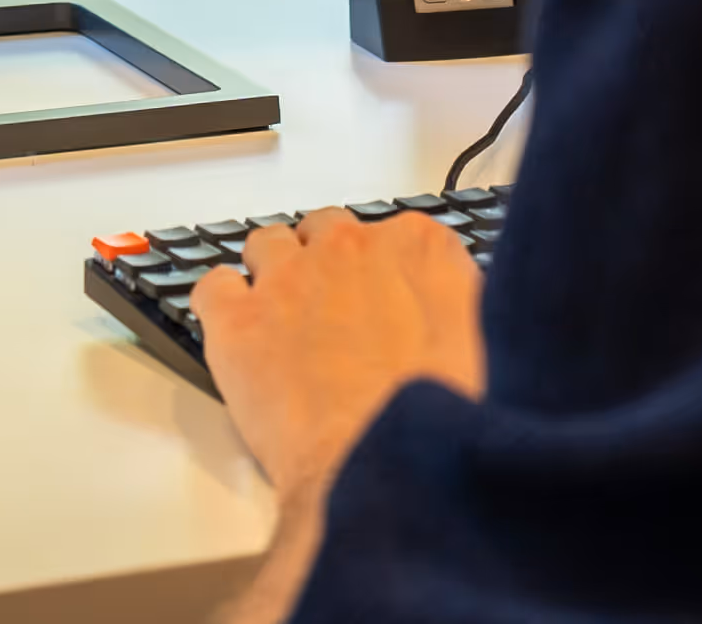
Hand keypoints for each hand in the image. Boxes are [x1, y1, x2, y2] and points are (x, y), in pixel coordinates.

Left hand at [193, 209, 485, 619]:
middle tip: (336, 316)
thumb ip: (465, 306)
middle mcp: (349, 248)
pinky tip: (238, 330)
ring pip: (267, 245)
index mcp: (418, 248)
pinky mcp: (238, 320)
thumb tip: (456, 306)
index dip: (387, 273)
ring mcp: (288, 279)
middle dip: (329, 265)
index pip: (395, 233)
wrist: (387, 470)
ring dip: (273, 273)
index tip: (386, 299)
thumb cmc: (439, 423)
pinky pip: (213, 285)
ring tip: (284, 321)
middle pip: (327, 230)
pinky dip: (221, 302)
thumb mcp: (488, 348)